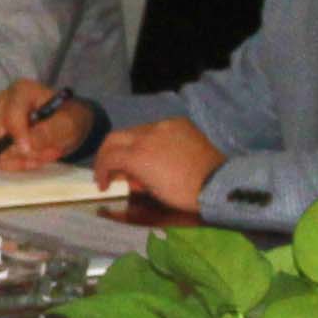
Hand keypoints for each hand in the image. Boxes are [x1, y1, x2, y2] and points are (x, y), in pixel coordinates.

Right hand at [0, 79, 93, 167]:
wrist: (65, 126)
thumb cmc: (67, 119)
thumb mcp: (68, 124)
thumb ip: (51, 131)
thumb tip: (30, 143)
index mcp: (21, 91)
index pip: (11, 114)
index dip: (18, 135)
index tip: (28, 150)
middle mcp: (2, 102)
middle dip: (20, 150)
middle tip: (44, 154)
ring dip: (20, 159)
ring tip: (43, 155)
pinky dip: (14, 164)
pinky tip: (32, 160)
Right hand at [92, 116, 220, 209]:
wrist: (217, 183)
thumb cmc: (183, 194)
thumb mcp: (152, 191)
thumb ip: (133, 180)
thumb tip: (125, 177)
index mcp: (138, 155)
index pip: (108, 157)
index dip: (100, 171)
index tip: (103, 184)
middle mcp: (147, 134)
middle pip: (115, 138)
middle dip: (107, 154)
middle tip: (109, 169)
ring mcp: (163, 125)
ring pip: (135, 131)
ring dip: (128, 145)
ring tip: (134, 161)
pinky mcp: (178, 123)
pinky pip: (156, 128)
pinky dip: (149, 139)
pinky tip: (156, 151)